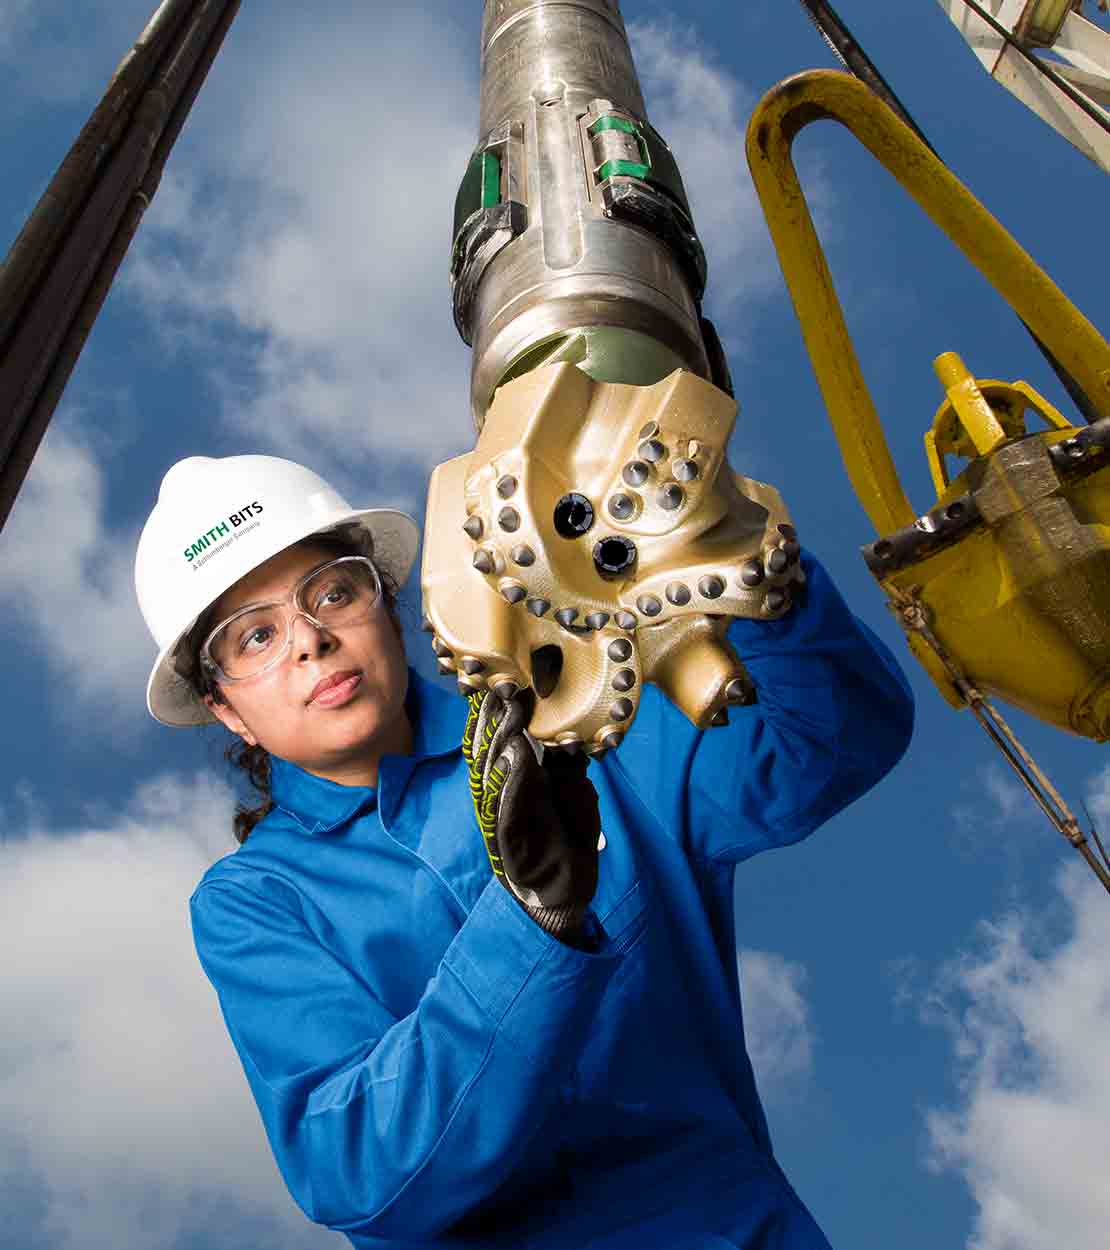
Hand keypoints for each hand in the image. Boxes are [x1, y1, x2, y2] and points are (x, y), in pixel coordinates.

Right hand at [462, 690, 600, 944]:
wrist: (565, 889)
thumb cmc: (566, 836)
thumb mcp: (573, 789)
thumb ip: (567, 760)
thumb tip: (569, 727)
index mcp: (513, 777)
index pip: (498, 735)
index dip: (499, 708)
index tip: (508, 677)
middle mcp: (500, 791)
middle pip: (489, 746)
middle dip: (496, 715)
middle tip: (507, 684)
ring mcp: (499, 813)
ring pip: (492, 769)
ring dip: (501, 738)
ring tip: (511, 709)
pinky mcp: (506, 836)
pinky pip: (504, 804)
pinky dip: (510, 780)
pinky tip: (516, 756)